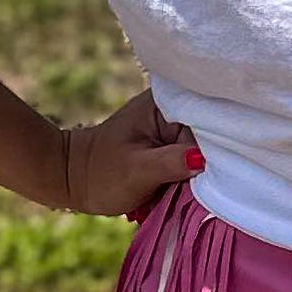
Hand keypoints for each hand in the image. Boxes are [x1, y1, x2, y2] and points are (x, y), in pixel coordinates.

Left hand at [58, 88, 204, 221]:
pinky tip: (186, 187)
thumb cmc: (101, 174)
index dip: (215, 151)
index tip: (214, 175)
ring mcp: (175, 124)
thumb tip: (204, 160)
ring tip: (188, 189)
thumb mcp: (137, 171)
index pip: (208, 124)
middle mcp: (175, 107)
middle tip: (197, 187)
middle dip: (208, 163)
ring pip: (205, 150)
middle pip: (211, 137)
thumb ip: (171, 163)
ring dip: (201, 172)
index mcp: (166, 102)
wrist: (76, 178)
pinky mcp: (173, 141)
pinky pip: (196, 156)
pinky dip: (192, 174)